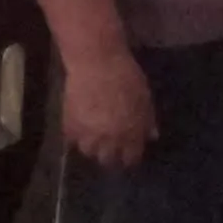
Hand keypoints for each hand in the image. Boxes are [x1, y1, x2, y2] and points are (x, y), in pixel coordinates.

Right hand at [62, 46, 159, 167]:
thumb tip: (151, 137)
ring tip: (91, 137)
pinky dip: (75, 135)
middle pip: (107, 160)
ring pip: (88, 152)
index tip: (126, 153)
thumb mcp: (144, 97)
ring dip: (91, 146)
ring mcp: (88, 133)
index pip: (131, 158)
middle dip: (109, 155)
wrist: (96, 61)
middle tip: (108, 147)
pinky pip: (71, 139)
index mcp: (131, 134)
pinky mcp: (70, 124)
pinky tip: (78, 127)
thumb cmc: (125, 75)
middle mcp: (110, 139)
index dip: (129, 156)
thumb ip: (147, 120)